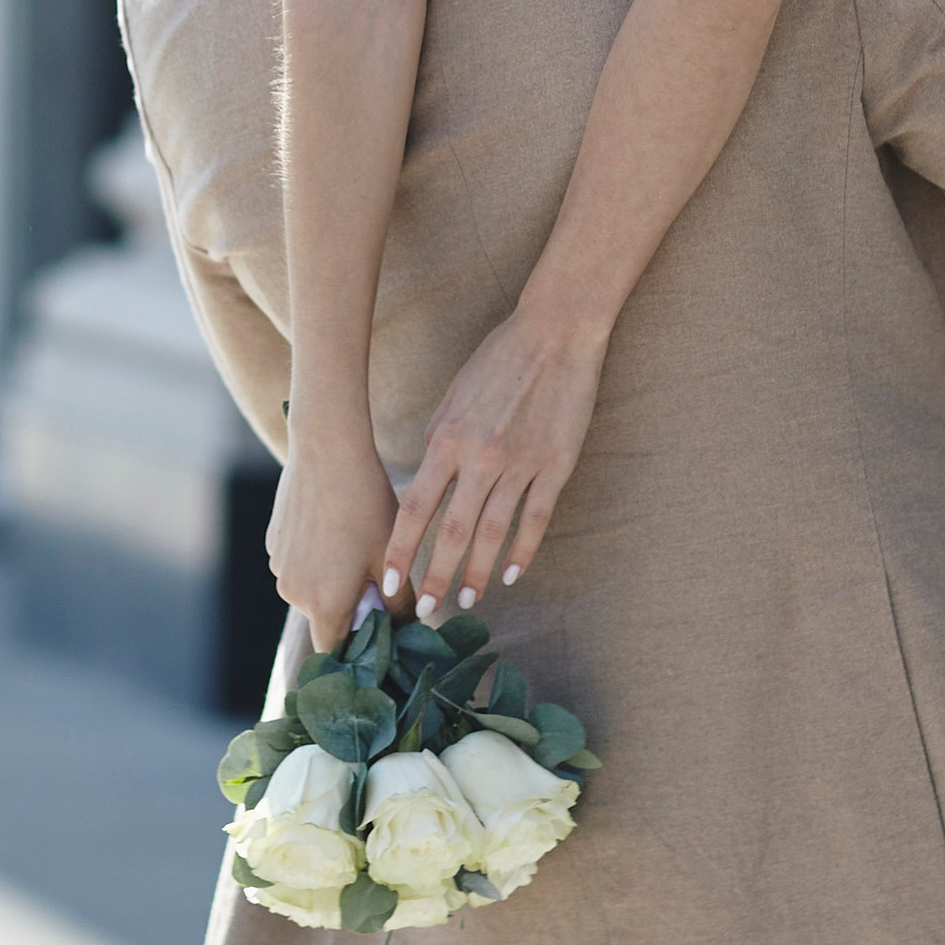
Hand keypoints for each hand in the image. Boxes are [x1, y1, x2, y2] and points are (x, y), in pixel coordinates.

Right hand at [267, 423, 398, 651]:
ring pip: (310, 590)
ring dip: (331, 582)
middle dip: (349, 611)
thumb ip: (400, 604)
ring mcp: (279, 566)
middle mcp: (293, 593)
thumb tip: (409, 629)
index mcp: (324, 604)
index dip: (355, 656)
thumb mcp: (390, 556)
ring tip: (354, 546)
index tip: (376, 644)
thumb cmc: (366, 505)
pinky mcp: (273, 543)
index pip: (334, 654)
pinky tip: (334, 528)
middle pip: (324, 619)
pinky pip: (298, 565)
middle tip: (375, 581)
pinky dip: (315, 559)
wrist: (327, 451)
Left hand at [383, 314, 602, 620]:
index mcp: (448, 439)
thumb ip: (438, 443)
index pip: (415, 508)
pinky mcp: (555, 466)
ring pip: (494, 533)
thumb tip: (425, 485)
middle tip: (425, 611)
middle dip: (435, 576)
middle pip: (452, 532)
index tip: (388, 583)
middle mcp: (480, 457)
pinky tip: (513, 574)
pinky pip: (535, 519)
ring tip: (468, 600)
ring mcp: (520, 464)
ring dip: (479, 573)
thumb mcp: (454, 398)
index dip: (400, 551)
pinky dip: (523, 550)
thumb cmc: (498, 361)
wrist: (554, 334)